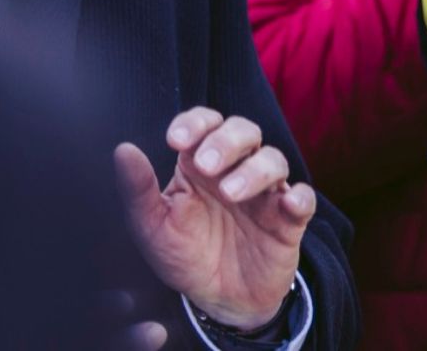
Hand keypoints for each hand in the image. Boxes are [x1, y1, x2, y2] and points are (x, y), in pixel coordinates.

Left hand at [115, 108, 313, 332]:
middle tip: (205, 166)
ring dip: (254, 170)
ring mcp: (264, 193)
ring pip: (272, 159)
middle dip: (225, 141)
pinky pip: (304, 199)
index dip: (194, 123)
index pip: (204, 124)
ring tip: (230, 193)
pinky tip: (288, 202)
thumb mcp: (152, 228)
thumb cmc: (184, 255)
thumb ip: (138, 191)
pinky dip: (300, 197)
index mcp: (199, 163)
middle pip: (242, 130)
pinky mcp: (288, 221)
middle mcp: (235, 169)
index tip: (175, 140)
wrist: (218, 301)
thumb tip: (123, 149)